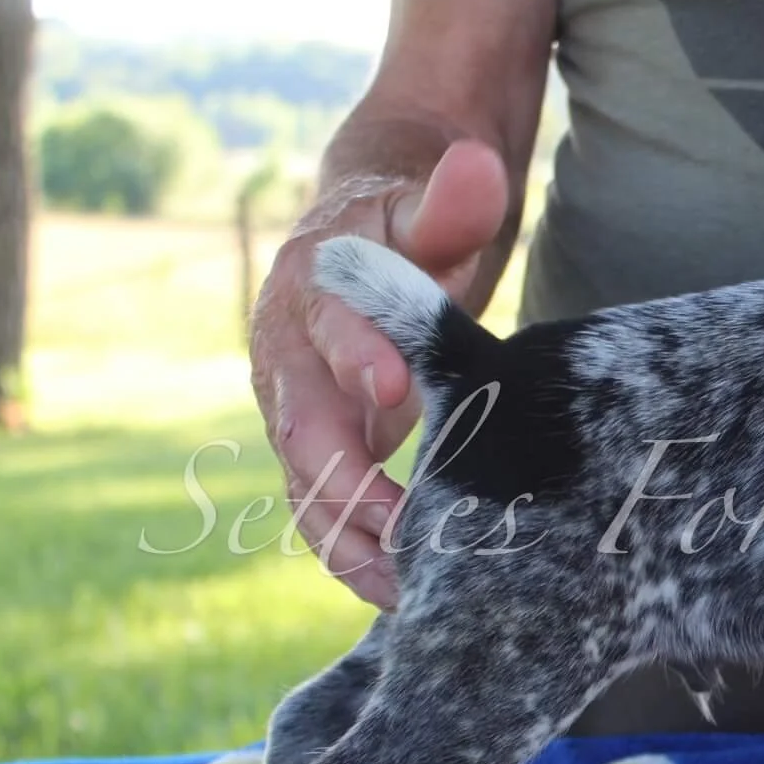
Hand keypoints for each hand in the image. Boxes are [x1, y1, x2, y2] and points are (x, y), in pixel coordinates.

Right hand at [250, 140, 509, 606]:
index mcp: (311, 288)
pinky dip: (355, 552)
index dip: (358, 355)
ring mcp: (297, 410)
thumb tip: (476, 170)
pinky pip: (323, 509)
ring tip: (406, 590)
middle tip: (406, 533)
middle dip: (349, 485)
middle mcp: (287, 356)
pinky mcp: (319, 448)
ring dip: (350, 541)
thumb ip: (451, 199)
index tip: (396, 390)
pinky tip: (402, 593)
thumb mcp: (429, 204)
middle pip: (303, 430)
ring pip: (305, 486)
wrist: (366, 236)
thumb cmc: (407, 222)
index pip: (329, 326)